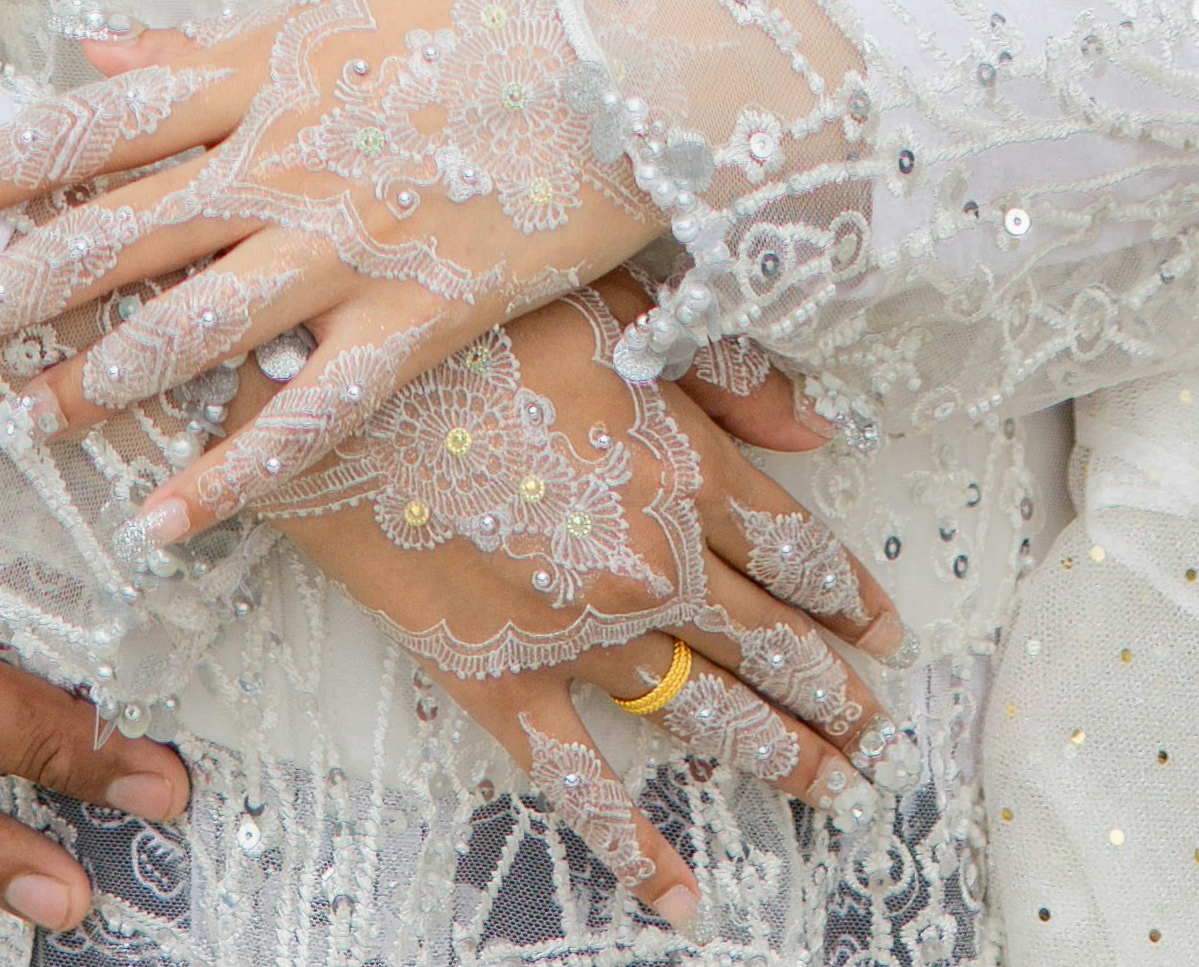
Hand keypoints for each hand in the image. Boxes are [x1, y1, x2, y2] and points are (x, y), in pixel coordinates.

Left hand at [0, 0, 653, 542]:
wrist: (622, 66)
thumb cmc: (478, 24)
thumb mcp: (329, 13)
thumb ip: (204, 47)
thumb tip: (89, 49)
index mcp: (254, 74)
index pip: (86, 128)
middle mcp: (280, 161)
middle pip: (112, 234)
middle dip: (3, 291)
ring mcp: (344, 245)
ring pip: (190, 327)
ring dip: (95, 384)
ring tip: (18, 427)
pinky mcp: (415, 318)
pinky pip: (305, 413)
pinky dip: (229, 474)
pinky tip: (160, 524)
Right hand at [242, 289, 900, 941]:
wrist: (314, 379)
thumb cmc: (461, 310)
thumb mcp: (610, 300)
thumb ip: (724, 370)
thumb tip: (816, 431)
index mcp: (680, 466)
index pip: (798, 553)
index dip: (851, 596)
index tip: (884, 630)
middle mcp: (646, 563)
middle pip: (769, 643)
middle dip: (836, 692)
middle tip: (879, 733)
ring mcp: (576, 632)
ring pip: (706, 712)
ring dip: (781, 754)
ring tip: (835, 787)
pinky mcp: (501, 677)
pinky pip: (580, 781)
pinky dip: (636, 847)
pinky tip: (686, 898)